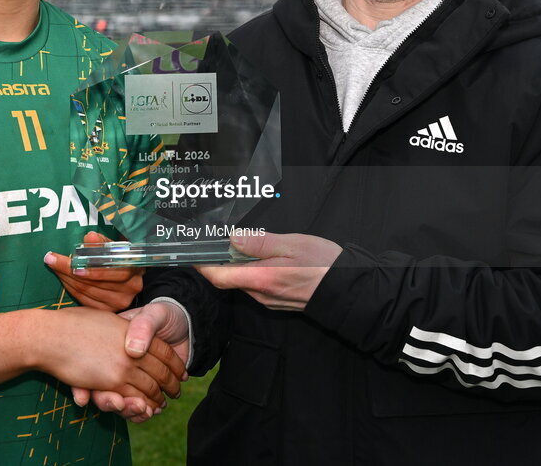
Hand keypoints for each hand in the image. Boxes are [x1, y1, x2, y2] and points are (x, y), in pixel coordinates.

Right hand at [38, 306, 183, 414]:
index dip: (174, 362)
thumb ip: (123, 328)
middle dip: (171, 383)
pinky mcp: (113, 381)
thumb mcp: (105, 319)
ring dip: (158, 397)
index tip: (180, 372)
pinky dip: (142, 405)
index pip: (163, 349)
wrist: (52, 335)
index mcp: (133, 329)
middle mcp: (132, 347)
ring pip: (151, 386)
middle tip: (176, 390)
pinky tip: (146, 408)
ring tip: (162, 404)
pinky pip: (134, 396)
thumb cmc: (72, 324)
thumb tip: (132, 337)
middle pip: (162, 369)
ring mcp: (124, 365)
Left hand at [44, 231, 143, 311]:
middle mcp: (131, 288)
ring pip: (86, 291)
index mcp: (135, 267)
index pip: (110, 269)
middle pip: (94, 282)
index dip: (90, 266)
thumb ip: (102, 242)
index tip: (71, 259)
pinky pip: (84, 300)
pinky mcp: (108, 310)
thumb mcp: (114, 245)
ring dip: (67, 278)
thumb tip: (90, 237)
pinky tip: (63, 278)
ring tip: (54, 265)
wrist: (127, 273)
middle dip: (69, 270)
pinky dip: (70, 288)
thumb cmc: (119, 256)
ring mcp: (119, 302)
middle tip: (52, 259)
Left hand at [196, 232, 341, 311]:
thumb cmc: (324, 264)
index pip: (219, 276)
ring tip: (233, 245)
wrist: (349, 289)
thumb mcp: (292, 244)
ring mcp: (270, 300)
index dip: (202, 266)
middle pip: (229, 279)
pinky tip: (256, 258)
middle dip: (218, 262)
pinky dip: (249, 272)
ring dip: (235, 266)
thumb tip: (233, 239)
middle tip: (211, 241)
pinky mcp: (278, 300)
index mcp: (262, 278)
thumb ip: (261, 243)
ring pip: (242, 282)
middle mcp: (262, 294)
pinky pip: (256, 286)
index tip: (190, 254)